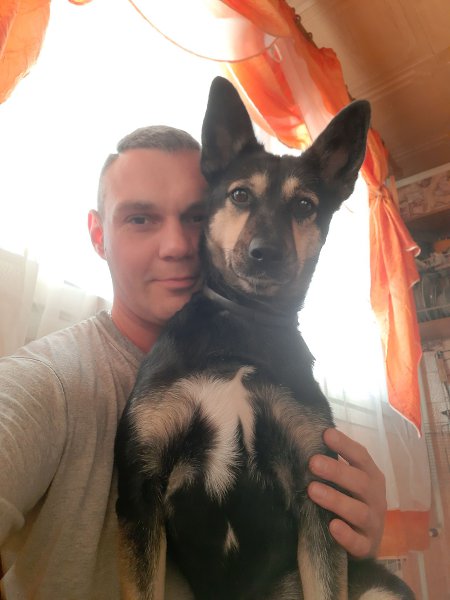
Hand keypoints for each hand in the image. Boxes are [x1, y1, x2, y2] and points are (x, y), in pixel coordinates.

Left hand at [307, 428, 386, 558]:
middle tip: (313, 462)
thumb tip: (307, 440)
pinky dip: (346, 535)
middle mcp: (376, 498)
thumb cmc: (351, 501)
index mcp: (371, 476)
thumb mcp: (348, 481)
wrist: (366, 542)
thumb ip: (333, 464)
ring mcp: (373, 523)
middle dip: (336, 471)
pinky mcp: (367, 547)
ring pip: (359, 512)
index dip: (345, 445)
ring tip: (313, 490)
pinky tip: (332, 526)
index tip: (326, 433)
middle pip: (360, 482)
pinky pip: (358, 542)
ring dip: (336, 500)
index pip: (361, 457)